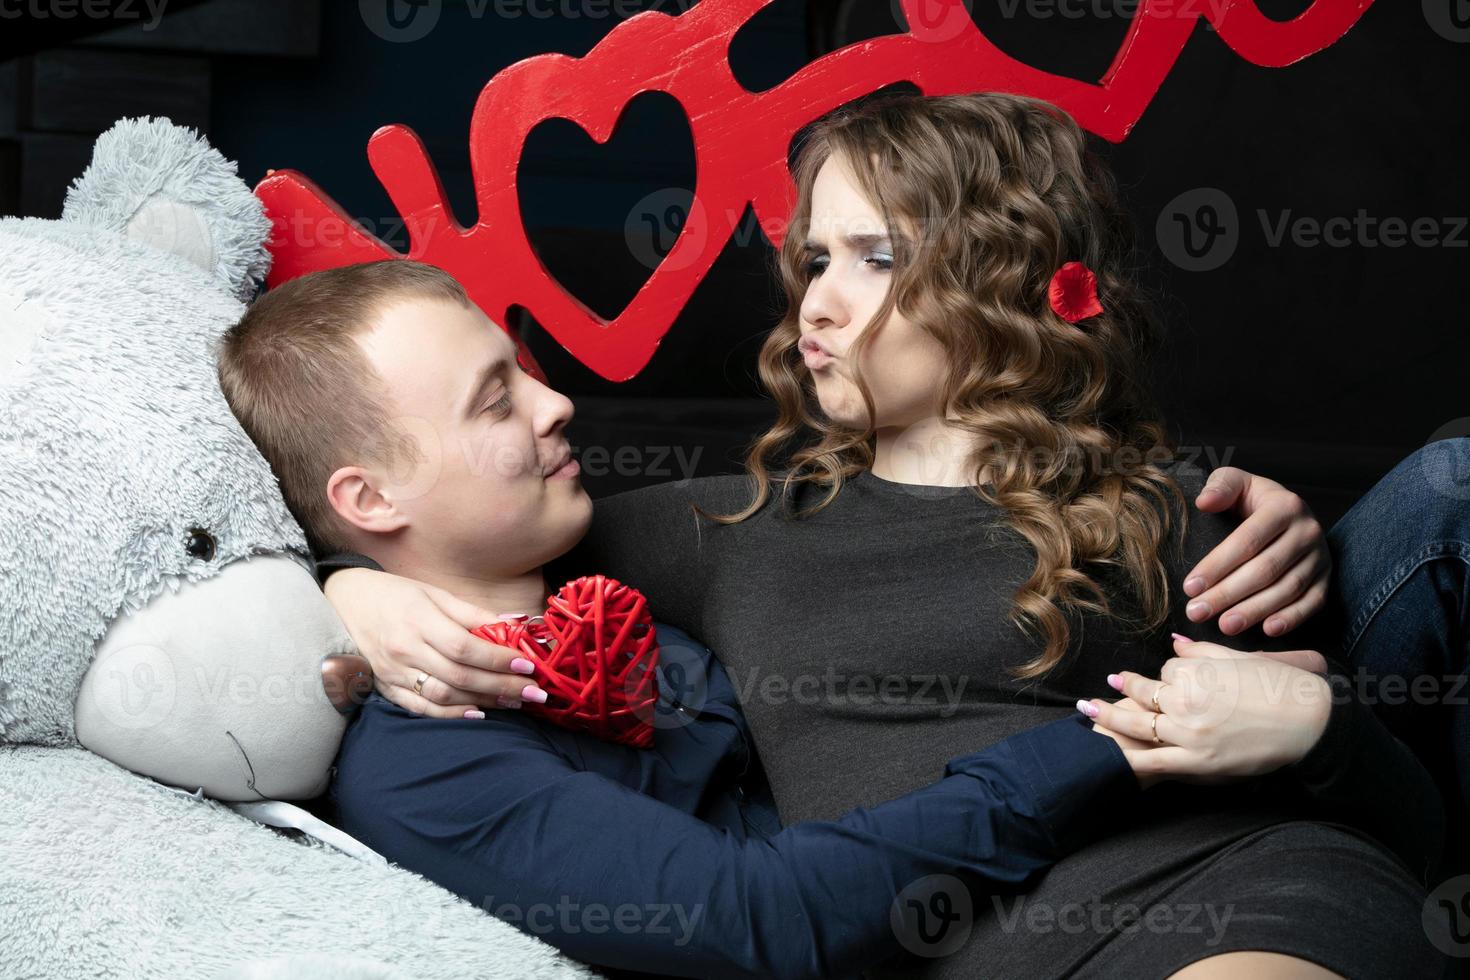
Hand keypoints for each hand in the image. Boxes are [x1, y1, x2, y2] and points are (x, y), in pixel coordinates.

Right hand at [323, 567, 544, 717]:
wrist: (341, 602)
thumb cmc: (394, 594)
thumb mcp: (434, 593)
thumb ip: (473, 613)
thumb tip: (515, 622)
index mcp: (419, 620)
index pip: (466, 647)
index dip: (499, 659)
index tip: (528, 665)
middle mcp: (405, 649)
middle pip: (460, 676)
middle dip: (502, 686)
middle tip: (534, 692)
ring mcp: (393, 672)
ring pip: (444, 696)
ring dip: (483, 701)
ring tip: (514, 702)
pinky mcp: (385, 687)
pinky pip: (420, 708)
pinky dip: (450, 714)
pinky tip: (477, 713)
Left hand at [1078, 637, 1331, 783]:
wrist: (1312, 723)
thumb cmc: (1283, 687)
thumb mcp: (1242, 659)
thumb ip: (1203, 651)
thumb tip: (1175, 641)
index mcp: (1198, 672)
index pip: (1167, 671)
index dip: (1167, 677)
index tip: (1163, 680)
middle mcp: (1187, 700)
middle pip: (1145, 694)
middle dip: (1124, 690)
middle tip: (1103, 688)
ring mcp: (1189, 733)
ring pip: (1139, 724)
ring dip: (1108, 718)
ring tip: (1088, 711)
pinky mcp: (1197, 762)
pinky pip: (1152, 762)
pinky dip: (1127, 759)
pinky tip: (1108, 754)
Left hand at [1184, 467, 1330, 637]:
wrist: (1288, 512)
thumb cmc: (1252, 501)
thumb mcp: (1235, 483)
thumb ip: (1219, 487)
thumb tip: (1204, 502)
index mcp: (1284, 506)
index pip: (1247, 541)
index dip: (1217, 565)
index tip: (1190, 587)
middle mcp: (1308, 531)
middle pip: (1265, 569)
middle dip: (1228, 594)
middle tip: (1198, 611)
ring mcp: (1321, 557)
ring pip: (1288, 589)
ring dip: (1254, 610)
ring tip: (1224, 625)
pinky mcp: (1327, 578)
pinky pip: (1313, 602)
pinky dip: (1292, 618)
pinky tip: (1267, 630)